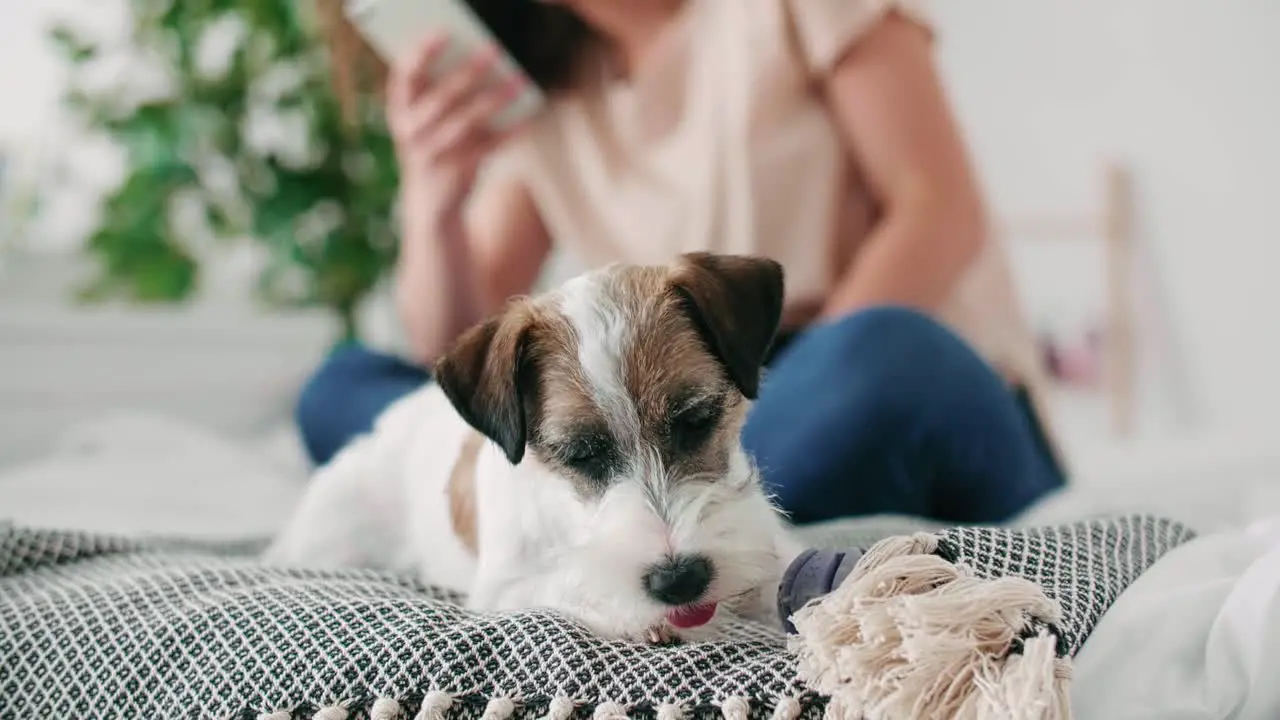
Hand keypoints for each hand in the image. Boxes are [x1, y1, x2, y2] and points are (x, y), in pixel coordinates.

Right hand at [387, 34, 528, 221]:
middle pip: (442, 97)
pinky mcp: (454, 174)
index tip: (444, 33)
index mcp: (400, 111)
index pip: (405, 76)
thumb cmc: (435, 149)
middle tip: (494, 50)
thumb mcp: (427, 124)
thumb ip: (443, 95)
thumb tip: (484, 65)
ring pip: (466, 121)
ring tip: (518, 81)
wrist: (430, 207)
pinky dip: (507, 133)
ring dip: (494, 99)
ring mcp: (430, 155)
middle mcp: (409, 132)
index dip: (422, 53)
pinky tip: (526, 119)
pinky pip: (486, 148)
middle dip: (469, 72)